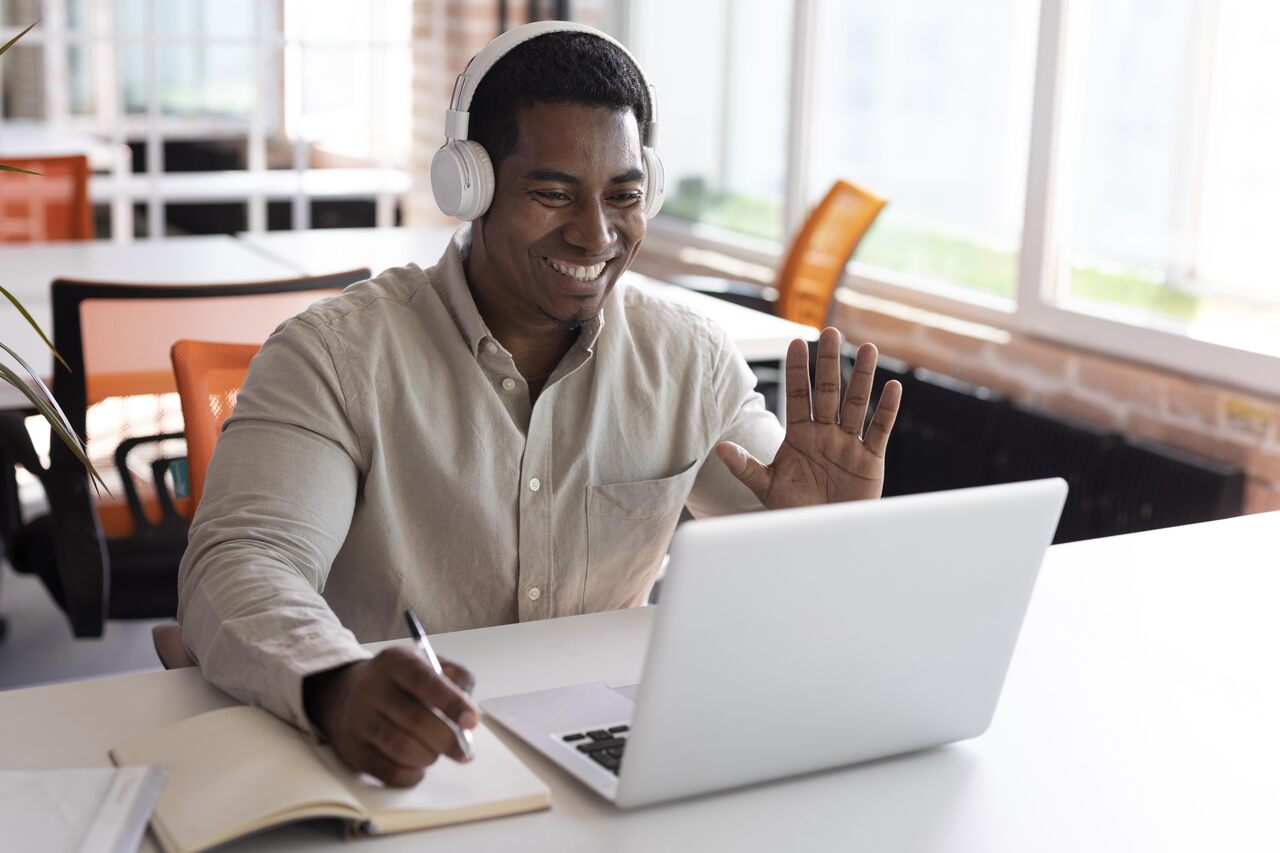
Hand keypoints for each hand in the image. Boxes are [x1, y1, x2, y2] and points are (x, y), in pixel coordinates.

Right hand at [303, 646, 478, 786]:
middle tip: (463, 750)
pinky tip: (418, 764)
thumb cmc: (399, 681)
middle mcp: (371, 688)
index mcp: (394, 662)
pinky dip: (412, 774)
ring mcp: (358, 720)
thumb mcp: (426, 664)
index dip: (452, 703)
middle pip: (416, 721)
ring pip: (403, 749)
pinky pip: (389, 771)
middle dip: (448, 740)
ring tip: (435, 751)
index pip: (425, 681)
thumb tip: (470, 710)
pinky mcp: (352, 750)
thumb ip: (456, 678)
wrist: (344, 694)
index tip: (472, 721)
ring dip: (430, 756)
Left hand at [716, 327, 901, 508]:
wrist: (822, 535)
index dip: (797, 370)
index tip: (796, 342)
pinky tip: (893, 387)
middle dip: (829, 363)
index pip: (798, 395)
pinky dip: (887, 410)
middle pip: (828, 392)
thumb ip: (746, 467)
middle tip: (831, 332)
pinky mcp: (870, 460)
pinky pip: (879, 430)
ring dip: (862, 377)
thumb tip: (719, 448)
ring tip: (868, 348)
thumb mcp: (767, 488)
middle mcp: (824, 434)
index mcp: (799, 436)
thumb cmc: (793, 511)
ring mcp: (848, 444)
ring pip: (856, 404)